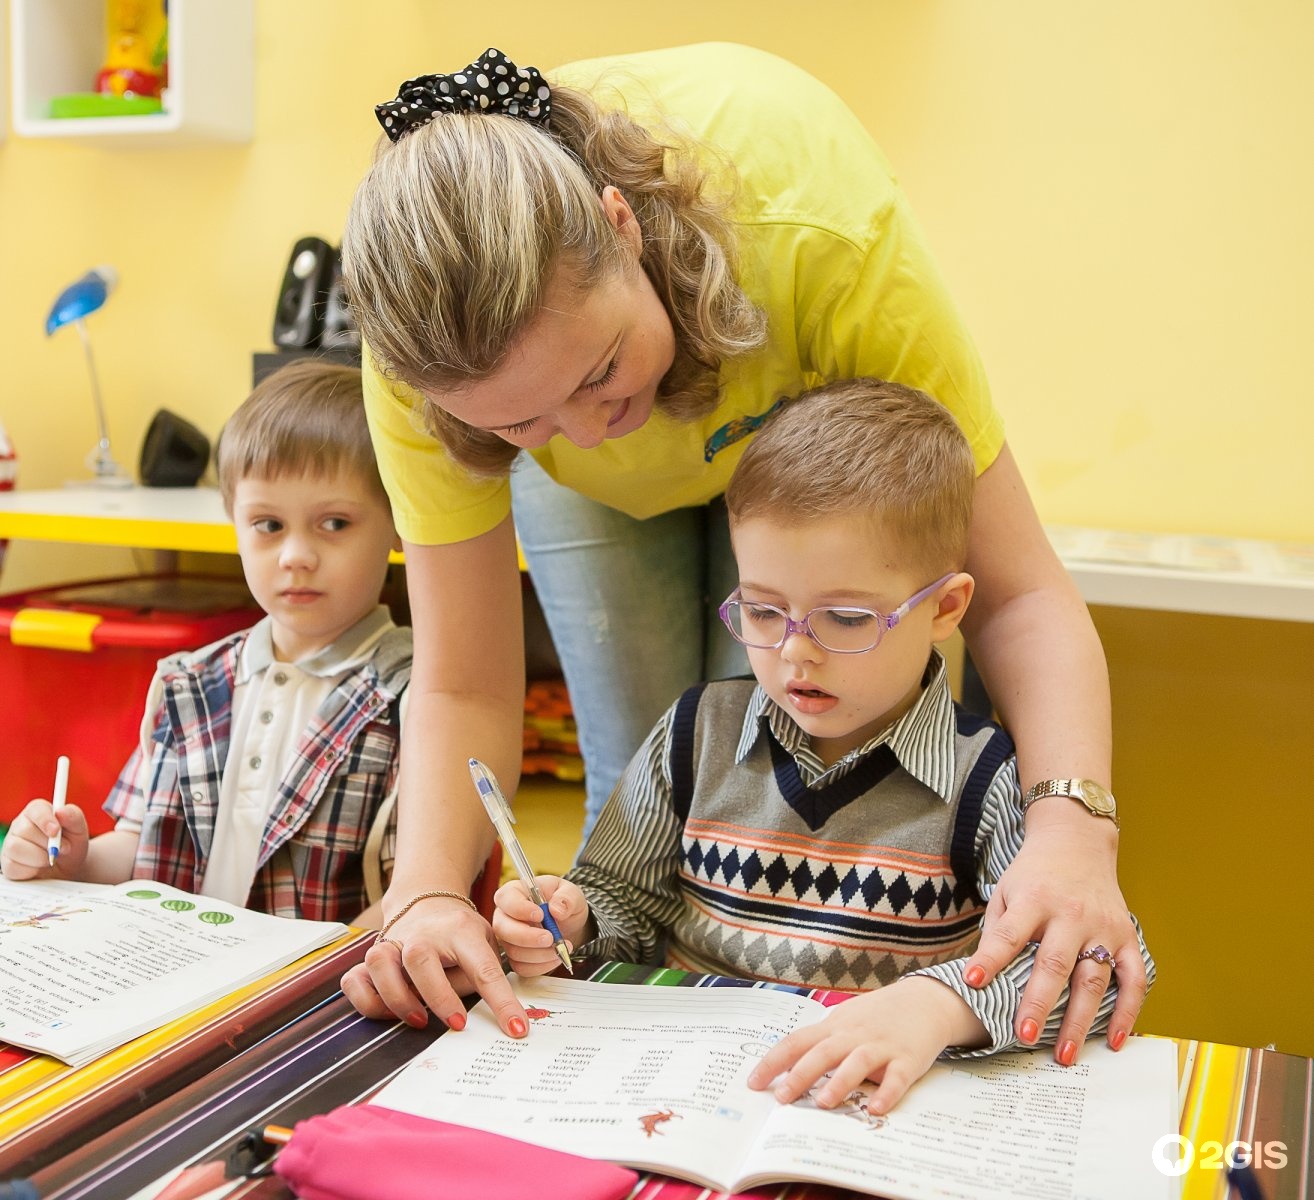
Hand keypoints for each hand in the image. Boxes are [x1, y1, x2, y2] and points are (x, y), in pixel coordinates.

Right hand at [0, 798, 90, 879]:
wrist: (68, 868)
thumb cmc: (71, 844)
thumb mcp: (79, 829)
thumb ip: (73, 817)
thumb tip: (61, 811)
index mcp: (38, 811)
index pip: (35, 809)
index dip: (45, 820)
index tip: (56, 831)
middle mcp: (20, 825)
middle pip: (25, 830)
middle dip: (48, 843)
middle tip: (63, 849)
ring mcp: (11, 844)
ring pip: (16, 848)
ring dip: (40, 857)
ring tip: (51, 858)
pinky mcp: (8, 863)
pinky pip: (13, 866)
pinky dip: (31, 870)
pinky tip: (40, 867)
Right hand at [340, 894, 529, 1038]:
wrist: (427, 903)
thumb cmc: (460, 934)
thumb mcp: (485, 943)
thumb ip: (484, 976)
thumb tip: (491, 1018)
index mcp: (461, 931)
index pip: (485, 968)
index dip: (502, 1002)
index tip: (516, 1029)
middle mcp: (422, 934)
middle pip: (420, 958)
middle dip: (438, 996)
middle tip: (457, 1023)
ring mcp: (393, 943)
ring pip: (381, 964)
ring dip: (398, 999)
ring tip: (419, 1019)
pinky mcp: (372, 956)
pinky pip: (355, 979)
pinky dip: (366, 1000)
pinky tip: (385, 1011)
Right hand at [492, 876, 587, 976]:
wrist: (570, 923)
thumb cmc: (564, 902)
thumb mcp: (570, 893)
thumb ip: (566, 897)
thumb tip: (556, 909)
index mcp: (514, 892)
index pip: (505, 898)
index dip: (520, 908)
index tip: (540, 914)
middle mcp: (506, 916)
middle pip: (503, 929)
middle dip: (528, 937)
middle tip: (550, 938)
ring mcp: (508, 938)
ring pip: (513, 951)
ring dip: (539, 953)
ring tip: (560, 947)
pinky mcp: (515, 957)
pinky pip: (521, 967)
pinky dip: (541, 965)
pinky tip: (556, 958)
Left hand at [747, 977, 985, 1115]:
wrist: (925, 1000)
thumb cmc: (878, 1016)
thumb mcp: (845, 1021)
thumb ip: (822, 1042)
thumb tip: (788, 1069)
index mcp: (834, 1027)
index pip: (797, 1041)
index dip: (773, 1061)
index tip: (753, 1082)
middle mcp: (854, 1034)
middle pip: (822, 1052)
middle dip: (800, 1075)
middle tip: (780, 1098)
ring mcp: (881, 1045)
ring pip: (857, 1062)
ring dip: (840, 1081)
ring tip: (823, 1102)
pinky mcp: (908, 1058)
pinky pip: (897, 1077)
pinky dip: (887, 1093)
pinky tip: (876, 1109)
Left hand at [963, 819, 1145, 1058]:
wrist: (1077, 842)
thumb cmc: (1034, 873)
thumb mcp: (1006, 890)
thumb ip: (997, 930)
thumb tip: (981, 976)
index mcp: (1034, 899)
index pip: (1009, 933)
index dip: (990, 958)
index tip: (974, 982)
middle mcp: (1071, 913)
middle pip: (1054, 964)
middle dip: (1039, 1003)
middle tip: (1024, 1037)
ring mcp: (1103, 926)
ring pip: (1093, 979)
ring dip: (1080, 1021)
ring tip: (1065, 1054)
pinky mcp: (1127, 936)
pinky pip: (1133, 979)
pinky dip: (1128, 1011)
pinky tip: (1116, 1040)